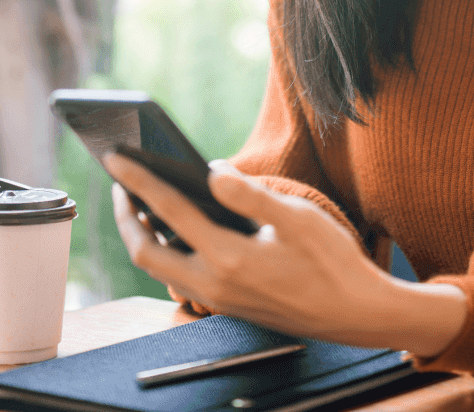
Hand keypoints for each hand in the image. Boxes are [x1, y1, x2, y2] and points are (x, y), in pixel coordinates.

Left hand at [103, 153, 466, 355]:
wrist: (357, 314)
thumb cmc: (333, 262)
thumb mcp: (297, 216)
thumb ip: (249, 194)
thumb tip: (212, 169)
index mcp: (229, 258)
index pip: (168, 211)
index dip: (139, 181)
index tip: (116, 159)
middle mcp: (215, 284)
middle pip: (146, 251)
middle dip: (126, 216)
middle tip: (120, 184)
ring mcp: (219, 300)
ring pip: (160, 268)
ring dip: (144, 235)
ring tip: (141, 203)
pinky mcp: (228, 304)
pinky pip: (181, 277)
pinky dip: (168, 250)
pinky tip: (180, 230)